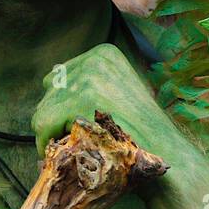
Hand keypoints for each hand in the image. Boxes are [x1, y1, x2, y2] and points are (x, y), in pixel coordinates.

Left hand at [31, 42, 176, 161]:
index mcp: (103, 53)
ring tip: (81, 145)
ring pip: (43, 109)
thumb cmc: (140, 133)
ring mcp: (89, 77)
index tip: (81, 124)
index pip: (57, 77)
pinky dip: (50, 143)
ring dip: (56, 133)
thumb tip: (50, 80)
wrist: (165, 154)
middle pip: (49, 91)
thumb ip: (88, 83)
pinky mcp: (83, 99)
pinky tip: (72, 152)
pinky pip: (44, 124)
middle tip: (79, 139)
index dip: (62, 107)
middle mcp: (95, 59)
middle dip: (57, 119)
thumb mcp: (118, 93)